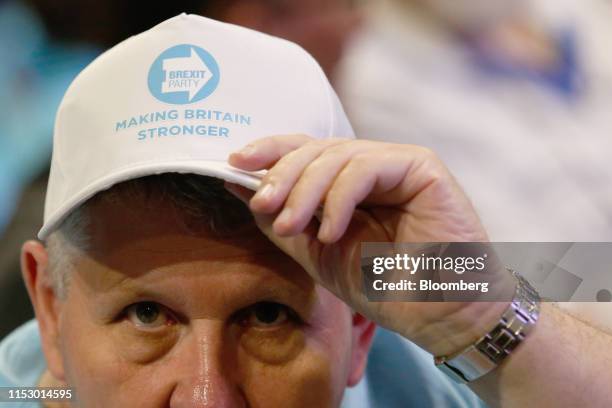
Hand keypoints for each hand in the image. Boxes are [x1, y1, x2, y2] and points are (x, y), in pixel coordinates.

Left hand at [227, 135, 506, 356]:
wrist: (435, 312)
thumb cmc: (380, 285)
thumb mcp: (316, 251)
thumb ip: (281, 219)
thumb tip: (237, 185)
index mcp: (347, 182)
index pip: (304, 151)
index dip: (270, 151)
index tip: (234, 162)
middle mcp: (372, 165)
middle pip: (316, 149)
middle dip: (283, 175)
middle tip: (261, 205)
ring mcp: (397, 162)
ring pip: (338, 156)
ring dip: (306, 191)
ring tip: (292, 226)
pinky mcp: (421, 167)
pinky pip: (366, 169)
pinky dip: (341, 198)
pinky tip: (332, 231)